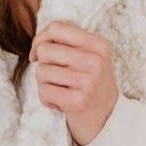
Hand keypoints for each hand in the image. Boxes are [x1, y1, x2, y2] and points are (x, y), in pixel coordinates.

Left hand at [30, 21, 118, 145]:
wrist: (108, 117)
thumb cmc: (92, 84)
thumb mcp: (91, 56)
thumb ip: (69, 43)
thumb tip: (38, 45)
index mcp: (98, 45)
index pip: (56, 28)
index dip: (40, 39)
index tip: (39, 52)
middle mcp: (95, 61)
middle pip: (45, 50)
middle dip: (43, 64)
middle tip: (56, 76)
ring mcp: (87, 82)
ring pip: (41, 71)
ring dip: (45, 83)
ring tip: (60, 89)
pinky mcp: (77, 101)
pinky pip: (44, 91)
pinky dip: (46, 99)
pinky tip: (60, 102)